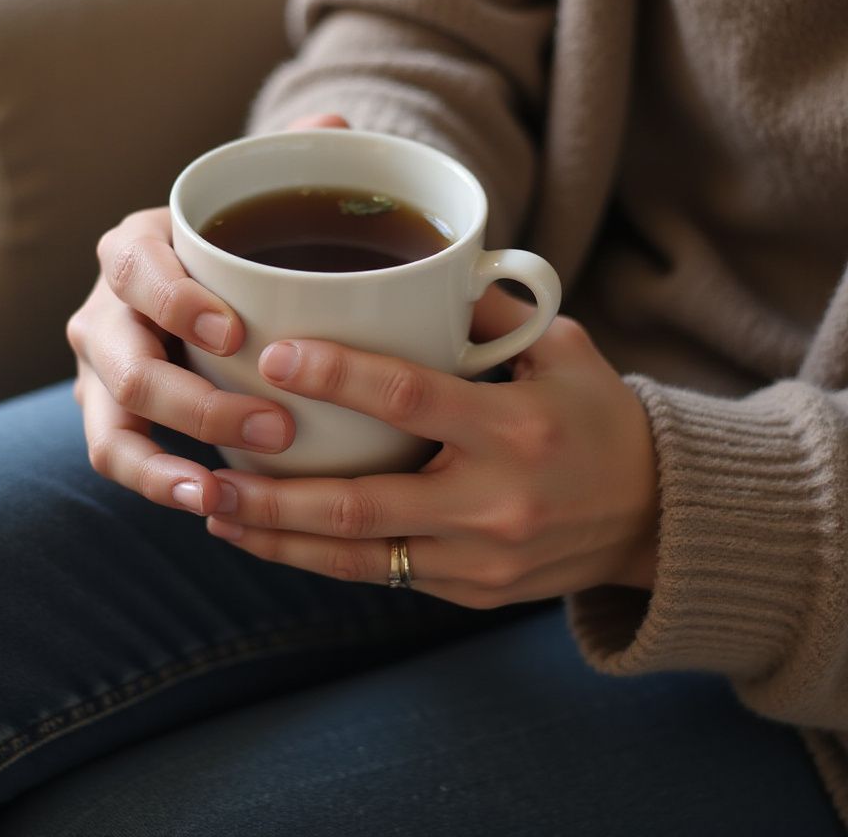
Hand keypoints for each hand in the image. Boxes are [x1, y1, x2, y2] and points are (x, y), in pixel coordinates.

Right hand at [66, 114, 348, 511]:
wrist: (198, 292)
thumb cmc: (236, 251)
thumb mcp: (260, 207)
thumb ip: (293, 167)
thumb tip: (338, 125)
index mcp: (138, 248)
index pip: (137, 267)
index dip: (176, 300)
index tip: (237, 332)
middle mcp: (105, 309)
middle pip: (125, 361)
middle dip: (196, 401)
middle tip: (277, 425)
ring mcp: (101, 371)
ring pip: (111, 426)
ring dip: (163, 464)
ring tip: (222, 491)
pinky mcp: (110, 418)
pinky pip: (120, 458)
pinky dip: (157, 485)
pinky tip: (211, 503)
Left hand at [201, 288, 660, 605]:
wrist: (655, 517)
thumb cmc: (601, 419)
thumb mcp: (563, 351)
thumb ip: (490, 314)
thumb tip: (421, 270)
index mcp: (515, 429)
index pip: (409, 398)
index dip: (336, 376)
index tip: (272, 356)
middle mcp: (493, 503)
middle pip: (361, 503)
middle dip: (273, 491)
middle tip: (208, 465)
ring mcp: (479, 559)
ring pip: (357, 555)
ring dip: (277, 536)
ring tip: (214, 509)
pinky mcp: (470, 591)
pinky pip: (381, 575)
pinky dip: (318, 559)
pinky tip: (270, 538)